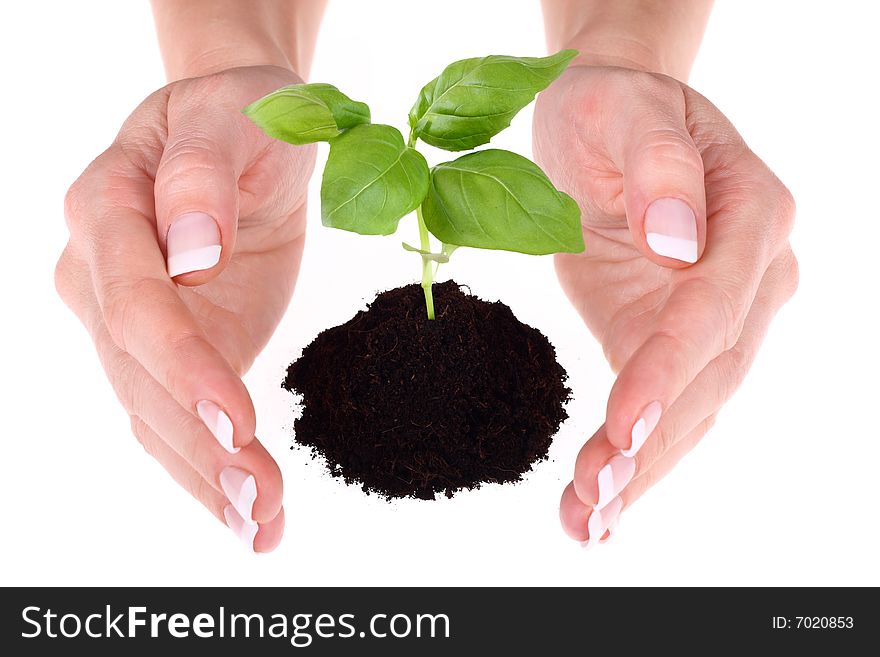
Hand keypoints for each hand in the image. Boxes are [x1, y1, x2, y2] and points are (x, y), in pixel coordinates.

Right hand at [55, 66, 315, 551]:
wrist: (241, 132)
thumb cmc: (238, 115)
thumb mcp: (234, 117)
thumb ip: (202, 176)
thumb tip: (190, 252)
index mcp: (108, 210)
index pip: (137, 304)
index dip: (184, 366)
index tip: (237, 421)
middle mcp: (102, 275)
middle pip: (140, 376)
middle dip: (200, 447)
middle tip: (259, 503)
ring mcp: (129, 320)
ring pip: (153, 413)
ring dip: (207, 478)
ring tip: (261, 528)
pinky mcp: (173, 349)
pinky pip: (176, 417)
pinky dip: (211, 470)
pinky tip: (251, 516)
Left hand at [533, 66, 797, 544]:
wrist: (604, 121)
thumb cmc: (613, 108)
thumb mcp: (623, 109)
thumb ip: (659, 167)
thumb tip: (681, 241)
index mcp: (750, 213)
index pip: (713, 307)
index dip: (670, 368)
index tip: (627, 423)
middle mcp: (750, 273)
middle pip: (708, 374)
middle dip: (653, 443)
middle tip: (598, 499)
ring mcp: (718, 312)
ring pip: (691, 405)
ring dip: (641, 470)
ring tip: (588, 520)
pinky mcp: (671, 336)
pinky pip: (662, 402)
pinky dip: (633, 456)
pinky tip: (597, 503)